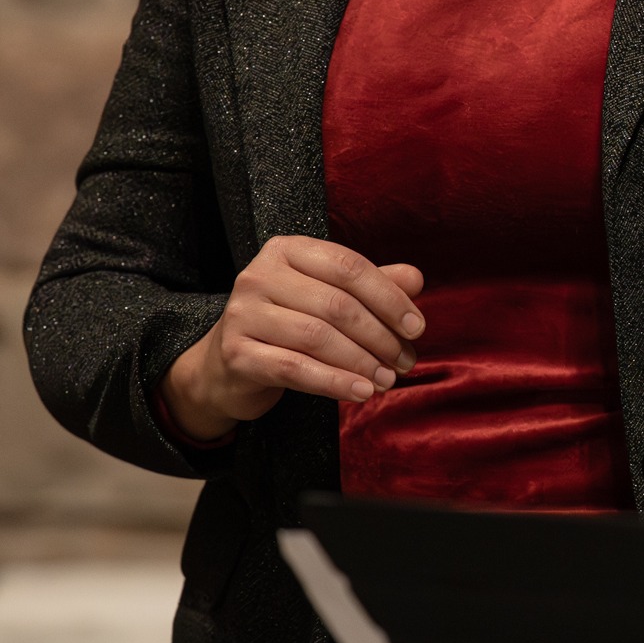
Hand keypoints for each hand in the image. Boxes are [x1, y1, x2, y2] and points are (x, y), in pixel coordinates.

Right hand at [162, 236, 425, 442]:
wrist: (227, 366)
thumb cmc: (288, 324)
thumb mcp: (330, 296)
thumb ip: (373, 284)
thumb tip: (415, 279)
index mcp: (287, 251)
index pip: (349, 267)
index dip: (389, 297)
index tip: (416, 327)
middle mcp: (259, 275)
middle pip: (336, 304)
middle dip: (380, 336)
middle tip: (405, 361)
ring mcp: (243, 314)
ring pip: (318, 337)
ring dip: (362, 362)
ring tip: (388, 379)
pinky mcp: (236, 353)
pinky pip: (295, 368)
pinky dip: (334, 382)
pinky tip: (362, 392)